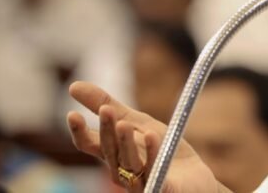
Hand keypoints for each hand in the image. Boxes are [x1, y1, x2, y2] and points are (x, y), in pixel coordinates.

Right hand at [67, 81, 228, 192]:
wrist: (195, 177)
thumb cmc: (162, 149)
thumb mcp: (135, 121)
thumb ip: (106, 105)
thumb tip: (72, 86)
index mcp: (114, 154)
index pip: (90, 145)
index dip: (79, 132)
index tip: (72, 114)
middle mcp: (122, 170)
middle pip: (110, 152)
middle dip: (107, 131)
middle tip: (107, 110)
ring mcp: (141, 182)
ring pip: (128, 163)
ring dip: (126, 143)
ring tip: (124, 123)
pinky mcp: (162, 187)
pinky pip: (155, 173)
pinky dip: (152, 155)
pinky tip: (151, 136)